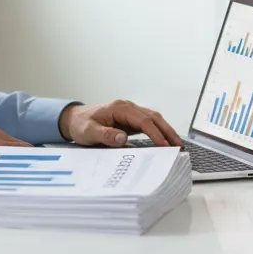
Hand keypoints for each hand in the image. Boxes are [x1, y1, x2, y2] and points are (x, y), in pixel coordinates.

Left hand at [59, 100, 182, 147]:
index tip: (164, 145)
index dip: (155, 133)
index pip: (143, 120)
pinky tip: (165, 141)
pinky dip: (159, 131)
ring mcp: (130, 113)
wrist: (74, 119)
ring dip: (166, 131)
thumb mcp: (89, 132)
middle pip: (154, 117)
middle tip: (179, 146)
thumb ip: (105, 135)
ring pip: (154, 119)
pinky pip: (149, 124)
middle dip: (167, 131)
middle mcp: (128, 107)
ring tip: (177, 145)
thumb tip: (123, 138)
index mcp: (119, 108)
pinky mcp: (131, 119)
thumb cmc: (81, 124)